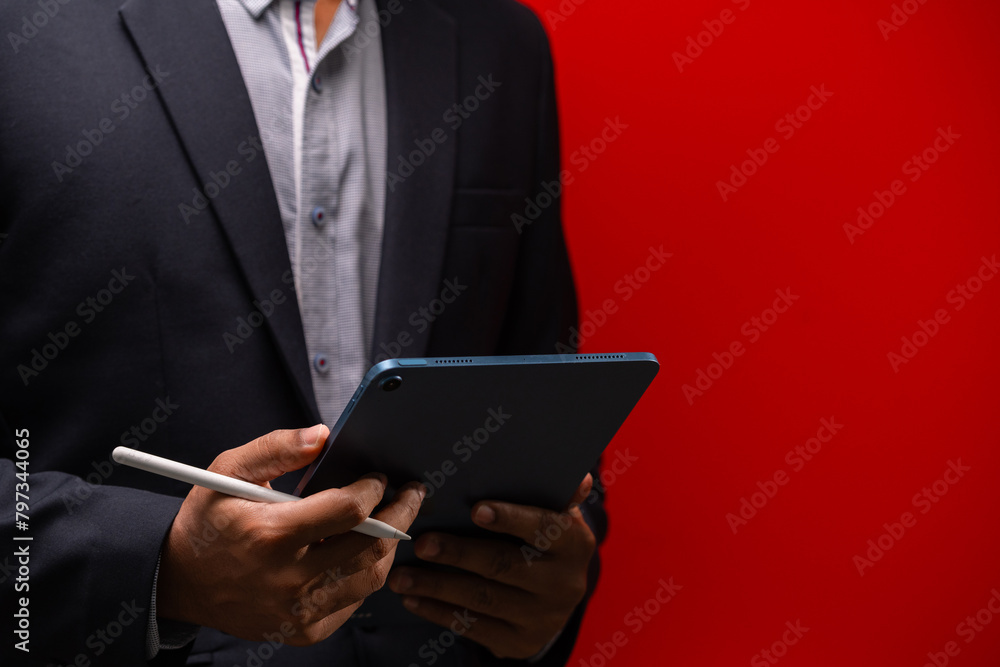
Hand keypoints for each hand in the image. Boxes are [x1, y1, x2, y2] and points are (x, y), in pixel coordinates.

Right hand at [157, 424, 424, 644]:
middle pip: (372, 547)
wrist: (181, 582)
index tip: (379, 476)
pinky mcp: (305, 631)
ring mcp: (299, 611)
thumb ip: (277, 447)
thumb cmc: (209, 522)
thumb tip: (323, 436)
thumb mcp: (228, 471)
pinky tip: (361, 551)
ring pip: (371, 577)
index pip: (350, 511)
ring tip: (392, 520)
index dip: (374, 489)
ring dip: (390, 545)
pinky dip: (366, 573)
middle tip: (411, 493)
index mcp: (272, 535)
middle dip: (401, 513)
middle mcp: (289, 579)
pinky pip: (355, 601)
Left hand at [388, 475, 596, 658]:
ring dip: (437, 586)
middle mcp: (564, 583)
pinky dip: (439, 612)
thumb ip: (556, 493)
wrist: (558, 595)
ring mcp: (543, 617)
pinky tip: (413, 598)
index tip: (475, 509)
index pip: (543, 527)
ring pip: (482, 599)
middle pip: (504, 565)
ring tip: (401, 575)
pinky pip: (474, 627)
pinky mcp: (521, 642)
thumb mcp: (556, 513)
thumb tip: (578, 477)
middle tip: (422, 543)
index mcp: (575, 543)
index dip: (510, 518)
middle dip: (459, 553)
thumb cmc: (544, 537)